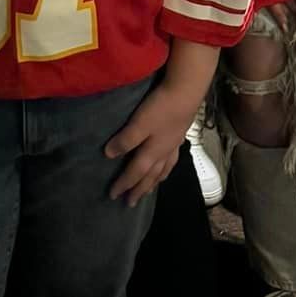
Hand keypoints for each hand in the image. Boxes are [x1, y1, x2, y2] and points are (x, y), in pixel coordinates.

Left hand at [105, 82, 203, 205]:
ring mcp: (173, 145)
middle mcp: (164, 153)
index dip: (124, 184)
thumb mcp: (139, 123)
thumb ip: (125, 140)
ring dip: (154, 182)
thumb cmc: (161, 108)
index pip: (135, 173)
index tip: (113, 196)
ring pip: (162, 170)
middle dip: (139, 190)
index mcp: (153, 152)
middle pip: (150, 176)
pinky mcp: (179, 136)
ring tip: (149, 190)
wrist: (186, 93)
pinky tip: (166, 166)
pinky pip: (171, 160)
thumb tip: (109, 155)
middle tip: (130, 203)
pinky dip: (166, 169)